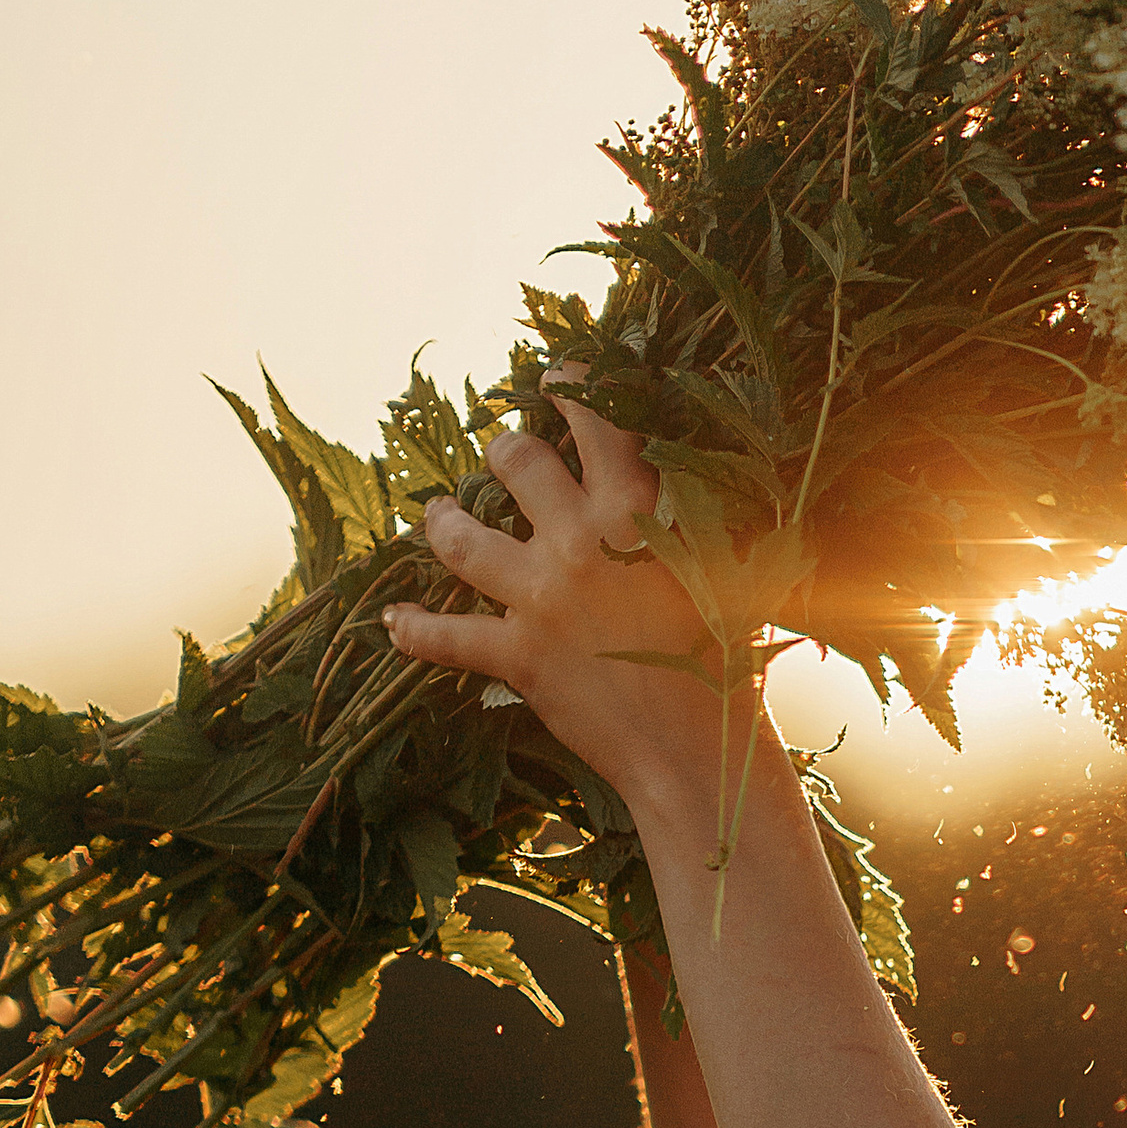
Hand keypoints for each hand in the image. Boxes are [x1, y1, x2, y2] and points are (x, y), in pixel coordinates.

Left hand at [383, 403, 723, 805]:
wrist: (700, 752)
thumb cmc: (729, 665)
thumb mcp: (730, 574)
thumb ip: (703, 522)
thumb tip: (700, 481)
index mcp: (638, 509)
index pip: (594, 418)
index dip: (569, 385)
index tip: (555, 376)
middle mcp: (579, 540)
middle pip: (516, 460)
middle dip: (507, 451)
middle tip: (505, 455)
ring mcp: (540, 598)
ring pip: (462, 537)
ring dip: (443, 520)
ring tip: (436, 514)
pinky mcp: (517, 655)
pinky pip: (446, 636)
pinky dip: (416, 629)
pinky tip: (394, 621)